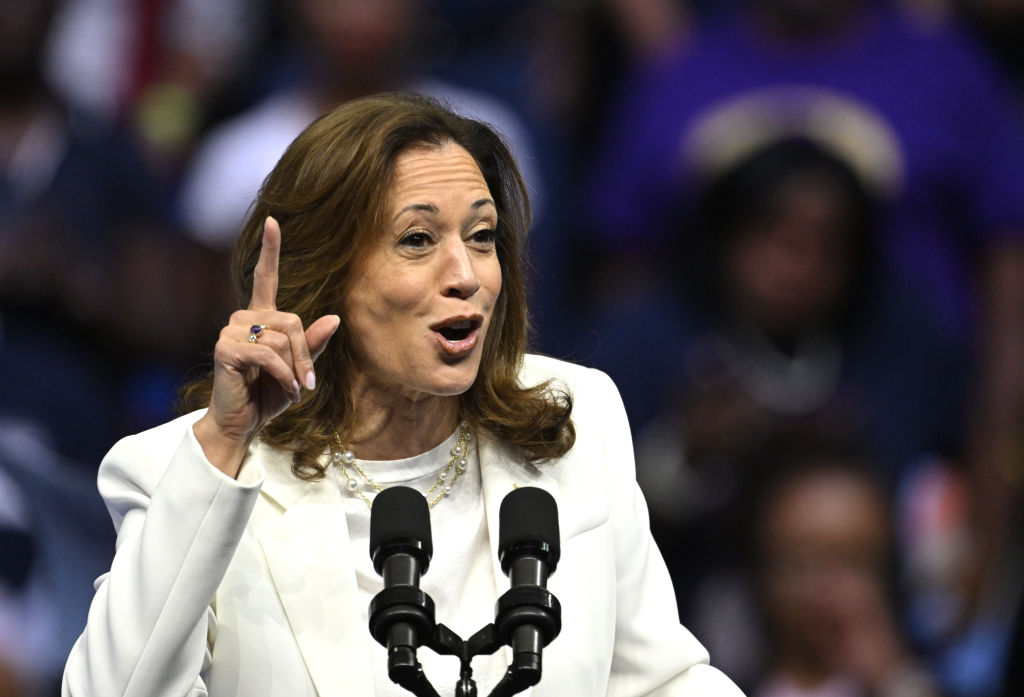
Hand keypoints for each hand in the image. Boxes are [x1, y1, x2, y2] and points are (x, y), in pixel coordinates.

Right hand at [194, 217, 339, 476]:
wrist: (243, 422)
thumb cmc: (270, 395)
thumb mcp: (300, 369)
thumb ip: (314, 344)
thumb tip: (334, 318)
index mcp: (261, 318)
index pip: (264, 277)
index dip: (270, 250)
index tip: (273, 221)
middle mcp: (243, 318)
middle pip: (292, 321)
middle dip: (306, 353)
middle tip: (307, 382)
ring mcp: (231, 332)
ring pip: (282, 339)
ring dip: (295, 369)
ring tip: (292, 388)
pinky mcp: (225, 348)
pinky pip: (268, 354)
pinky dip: (284, 375)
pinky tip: (286, 390)